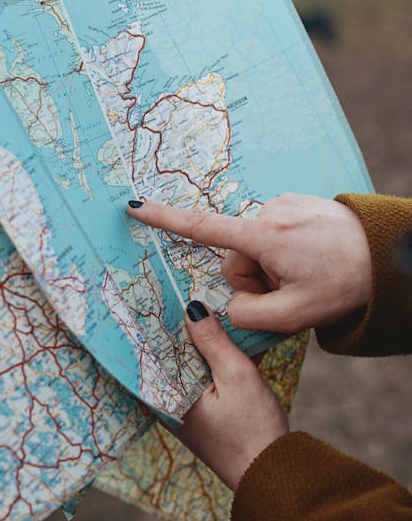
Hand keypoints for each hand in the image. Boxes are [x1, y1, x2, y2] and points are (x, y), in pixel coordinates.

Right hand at [127, 194, 370, 332]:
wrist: (387, 255)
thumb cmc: (344, 284)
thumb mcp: (294, 316)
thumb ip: (247, 316)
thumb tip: (225, 305)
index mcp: (263, 236)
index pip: (201, 227)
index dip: (164, 220)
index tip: (134, 207)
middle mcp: (267, 213)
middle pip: (234, 258)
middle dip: (253, 281)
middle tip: (289, 293)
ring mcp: (281, 205)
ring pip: (252, 249)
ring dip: (269, 269)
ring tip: (306, 274)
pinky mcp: (292, 204)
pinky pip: (270, 236)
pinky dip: (281, 254)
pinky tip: (310, 259)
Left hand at [173, 302, 288, 490]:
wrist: (272, 476)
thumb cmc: (254, 430)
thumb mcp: (238, 376)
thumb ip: (214, 341)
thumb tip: (192, 308)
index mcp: (167, 397)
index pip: (152, 350)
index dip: (155, 320)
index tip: (156, 292)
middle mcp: (167, 404)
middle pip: (166, 355)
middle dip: (173, 328)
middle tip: (175, 291)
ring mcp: (183, 411)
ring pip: (183, 365)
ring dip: (191, 342)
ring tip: (196, 306)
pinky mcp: (199, 414)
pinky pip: (196, 378)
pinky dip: (204, 359)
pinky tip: (217, 338)